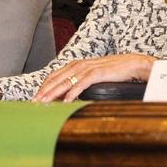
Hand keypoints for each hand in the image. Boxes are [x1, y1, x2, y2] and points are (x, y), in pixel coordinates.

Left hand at [32, 54, 153, 101]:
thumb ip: (79, 82)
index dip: (43, 87)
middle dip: (43, 91)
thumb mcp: (93, 76)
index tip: (35, 98)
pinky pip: (82, 83)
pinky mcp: (98, 73)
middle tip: (33, 103)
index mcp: (76, 65)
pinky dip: (73, 92)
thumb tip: (67, 96)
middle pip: (56, 78)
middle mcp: (79, 65)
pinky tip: (66, 101)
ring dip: (53, 93)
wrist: (133, 64)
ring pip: (65, 81)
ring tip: (44, 103)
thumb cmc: (113, 71)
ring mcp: (88, 68)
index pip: (54, 76)